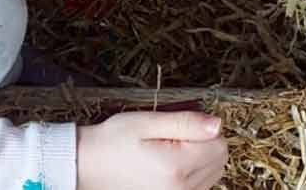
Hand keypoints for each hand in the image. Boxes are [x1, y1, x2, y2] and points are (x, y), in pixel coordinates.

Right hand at [76, 111, 227, 189]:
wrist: (86, 166)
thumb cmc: (112, 142)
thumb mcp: (146, 122)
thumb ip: (185, 122)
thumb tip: (216, 124)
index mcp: (176, 167)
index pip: (219, 144)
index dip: (203, 129)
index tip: (179, 127)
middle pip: (219, 161)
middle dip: (204, 144)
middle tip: (172, 137)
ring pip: (212, 175)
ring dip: (199, 160)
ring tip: (169, 152)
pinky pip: (198, 187)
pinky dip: (192, 174)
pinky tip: (170, 166)